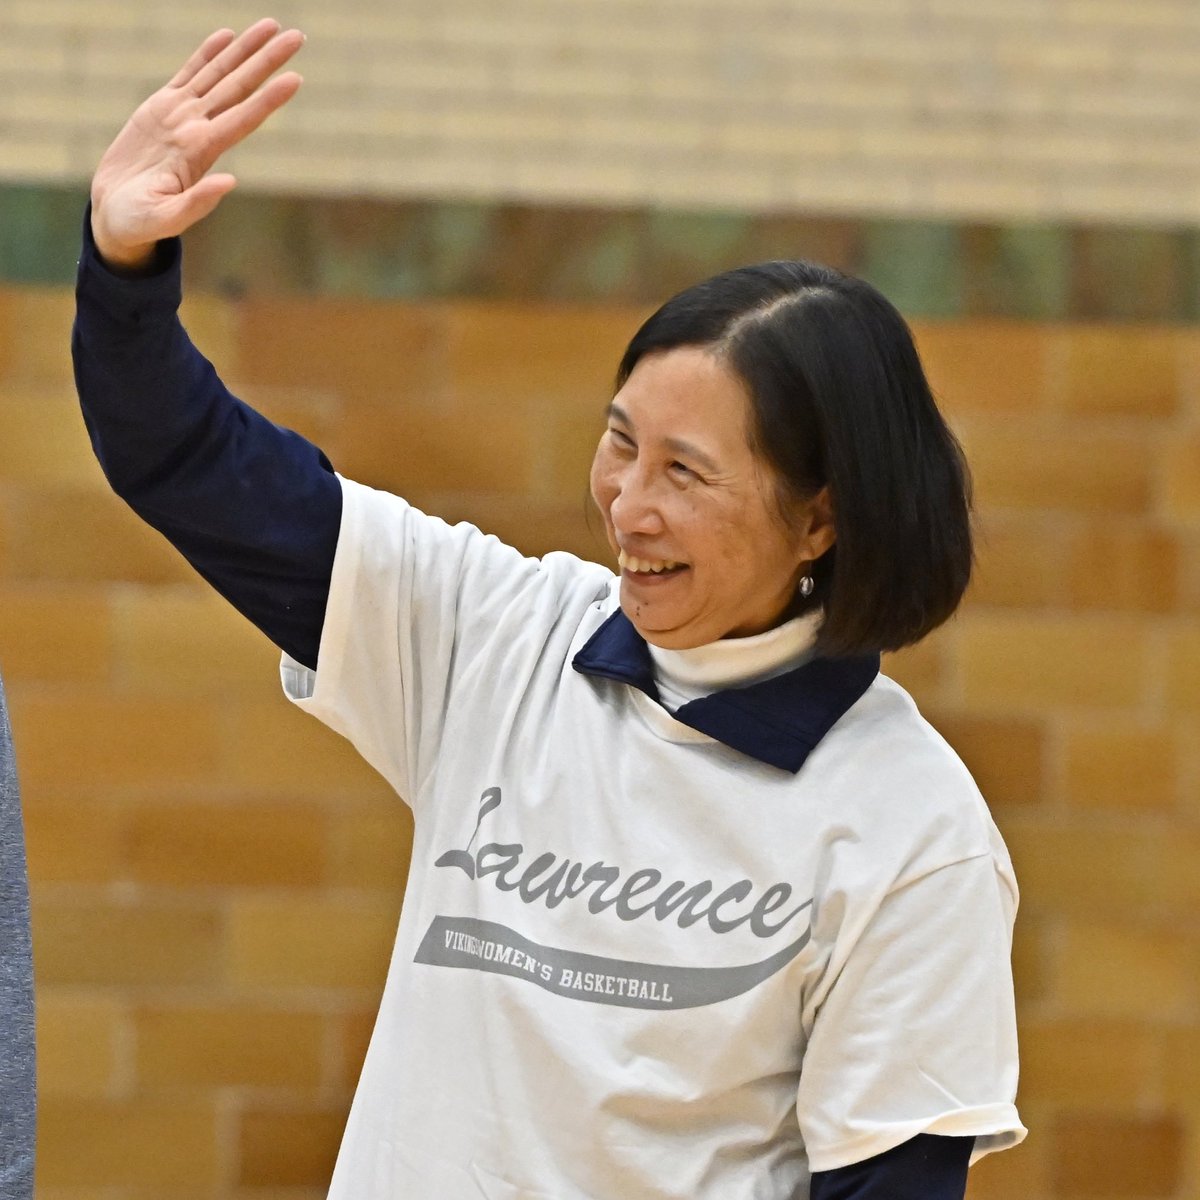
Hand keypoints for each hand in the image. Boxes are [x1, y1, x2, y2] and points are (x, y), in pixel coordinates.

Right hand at [90, 18, 304, 270]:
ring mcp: (181, 117)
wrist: (117, 216)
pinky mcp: (160, 109)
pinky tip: (228, 37)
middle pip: (239, 88)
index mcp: (200, 153)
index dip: (268, 99)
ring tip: (271, 25)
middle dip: (267, 61)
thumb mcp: (165, 218)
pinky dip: (207, 54)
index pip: (242, 119)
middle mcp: (197, 129)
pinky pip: (189, 74)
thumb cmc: (140, 224)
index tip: (295, 79)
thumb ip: (197, 203)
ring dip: (246, 51)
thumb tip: (231, 183)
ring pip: (219, 75)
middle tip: (297, 36)